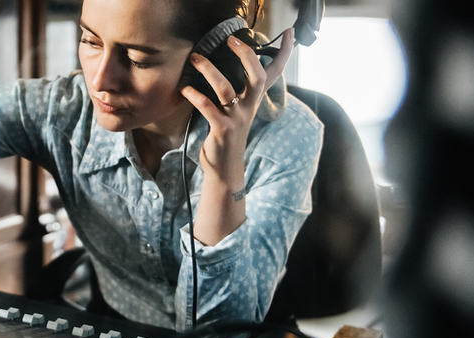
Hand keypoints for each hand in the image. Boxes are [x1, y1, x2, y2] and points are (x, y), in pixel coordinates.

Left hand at [179, 29, 294, 244]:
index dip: (283, 53)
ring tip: (195, 58)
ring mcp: (236, 119)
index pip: (274, 73)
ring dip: (209, 71)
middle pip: (257, 77)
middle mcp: (248, 108)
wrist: (224, 169)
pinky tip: (185, 88)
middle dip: (247, 56)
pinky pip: (208, 108)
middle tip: (232, 40)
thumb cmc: (226, 136)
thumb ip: (234, 92)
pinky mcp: (221, 129)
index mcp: (253, 101)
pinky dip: (195, 96)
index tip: (289, 33)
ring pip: (226, 89)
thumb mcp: (235, 111)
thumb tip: (221, 66)